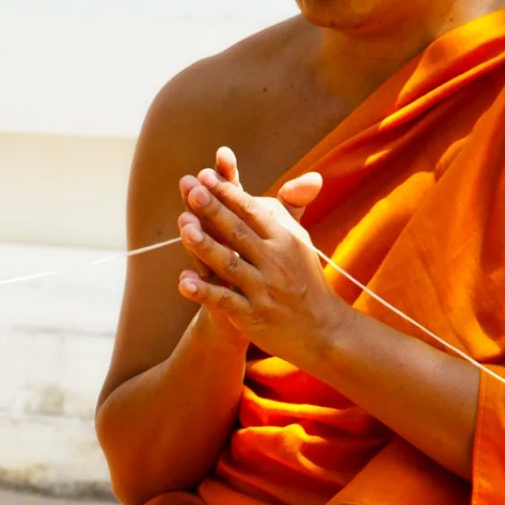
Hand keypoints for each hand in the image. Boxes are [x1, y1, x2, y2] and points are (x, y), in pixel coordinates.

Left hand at [175, 151, 346, 364]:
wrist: (322, 329)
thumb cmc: (303, 279)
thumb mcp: (300, 242)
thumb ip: (291, 210)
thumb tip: (310, 176)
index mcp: (285, 239)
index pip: (252, 211)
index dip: (228, 192)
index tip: (205, 174)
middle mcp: (274, 261)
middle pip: (238, 232)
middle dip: (214, 209)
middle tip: (191, 189)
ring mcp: (262, 288)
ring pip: (229, 264)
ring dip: (205, 246)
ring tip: (183, 228)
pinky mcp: (251, 315)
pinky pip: (223, 301)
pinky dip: (203, 291)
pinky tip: (183, 282)